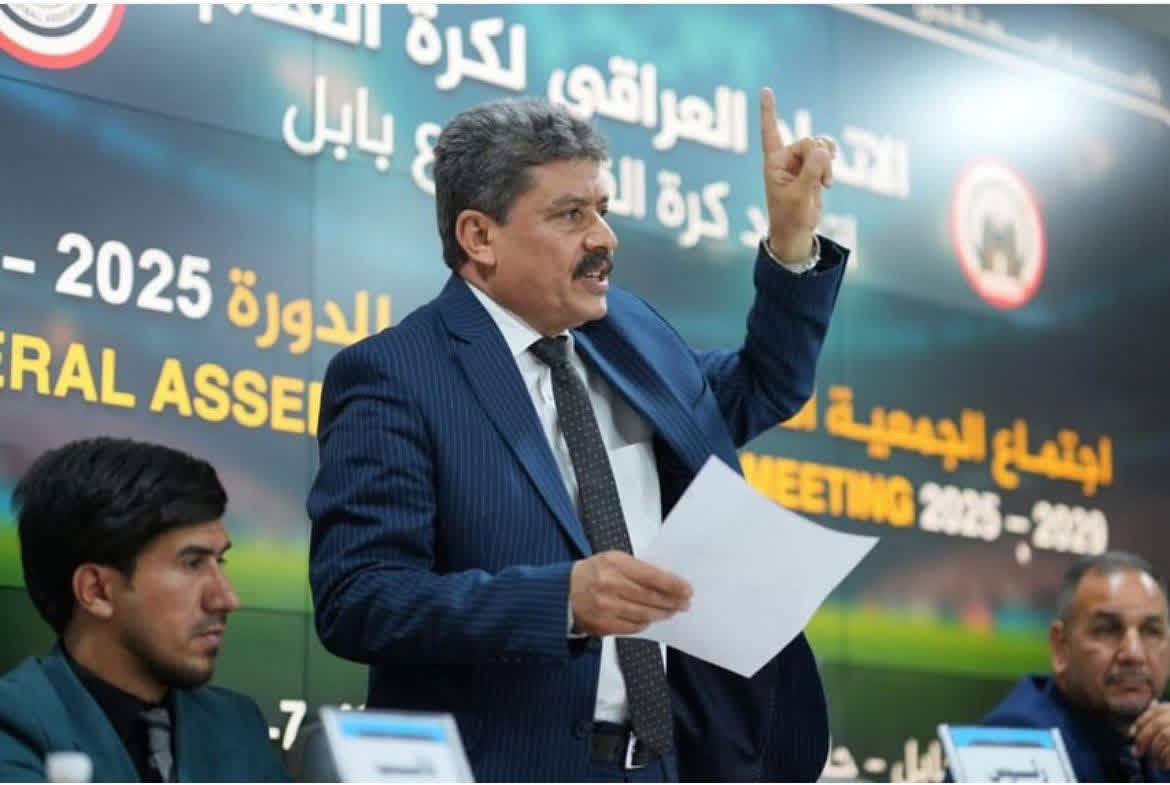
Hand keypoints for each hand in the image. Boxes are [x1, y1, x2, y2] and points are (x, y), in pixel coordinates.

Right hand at [569, 551, 691, 636]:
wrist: (561, 593)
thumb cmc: (591, 573)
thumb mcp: (611, 559)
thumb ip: (636, 568)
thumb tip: (666, 581)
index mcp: (613, 563)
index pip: (651, 576)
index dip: (673, 584)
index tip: (687, 589)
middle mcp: (609, 585)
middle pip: (651, 597)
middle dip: (672, 601)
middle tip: (685, 603)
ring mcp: (606, 607)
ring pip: (644, 614)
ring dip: (662, 613)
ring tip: (672, 611)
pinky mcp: (603, 625)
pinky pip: (632, 627)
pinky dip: (645, 623)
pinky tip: (651, 619)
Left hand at [759, 86, 835, 261]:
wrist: (796, 232)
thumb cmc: (790, 216)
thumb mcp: (800, 196)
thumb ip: (812, 172)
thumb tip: (824, 149)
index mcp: (774, 162)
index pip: (770, 132)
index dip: (769, 111)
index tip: (766, 89)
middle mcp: (786, 158)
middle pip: (809, 141)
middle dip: (820, 159)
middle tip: (825, 182)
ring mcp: (801, 162)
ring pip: (820, 146)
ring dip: (828, 162)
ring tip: (827, 183)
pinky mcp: (813, 168)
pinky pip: (826, 154)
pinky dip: (831, 163)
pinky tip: (830, 179)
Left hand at [1132, 700, 1169, 765]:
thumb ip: (1160, 715)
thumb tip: (1140, 721)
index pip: (1153, 713)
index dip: (1139, 724)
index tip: (1131, 735)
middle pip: (1156, 725)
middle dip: (1143, 740)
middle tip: (1136, 753)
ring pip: (1165, 737)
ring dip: (1156, 752)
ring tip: (1155, 763)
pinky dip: (1166, 759)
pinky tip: (1165, 765)